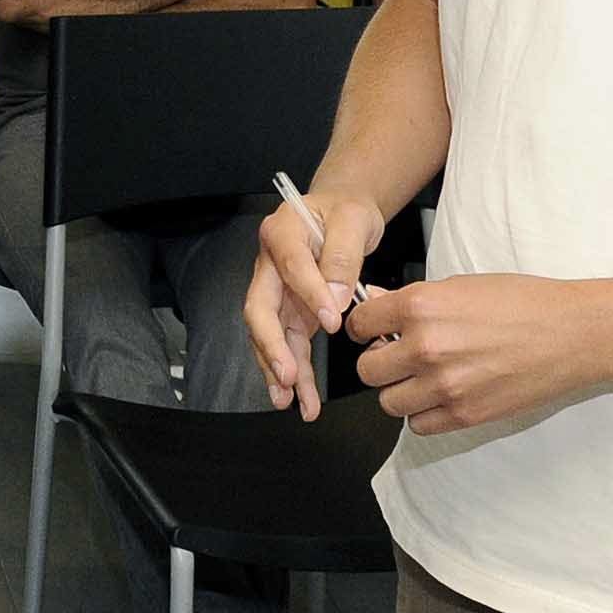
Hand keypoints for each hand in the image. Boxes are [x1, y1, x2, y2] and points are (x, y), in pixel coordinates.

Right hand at [241, 189, 382, 419]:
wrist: (342, 212)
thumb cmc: (345, 211)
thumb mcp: (353, 220)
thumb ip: (342, 256)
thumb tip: (335, 299)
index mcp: (281, 233)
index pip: (290, 267)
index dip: (308, 294)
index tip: (332, 320)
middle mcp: (270, 266)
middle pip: (259, 309)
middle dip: (271, 347)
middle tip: (287, 375)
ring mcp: (277, 292)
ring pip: (270, 336)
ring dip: (279, 370)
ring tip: (291, 401)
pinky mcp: (290, 312)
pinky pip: (290, 346)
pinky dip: (296, 373)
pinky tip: (302, 398)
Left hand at [346, 273, 602, 435]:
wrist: (573, 333)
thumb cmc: (524, 303)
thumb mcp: (460, 285)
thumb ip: (413, 301)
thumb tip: (375, 303)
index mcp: (421, 307)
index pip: (359, 324)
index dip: (365, 327)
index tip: (374, 330)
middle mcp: (426, 347)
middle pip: (367, 370)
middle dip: (380, 362)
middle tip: (398, 357)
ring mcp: (444, 385)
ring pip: (388, 402)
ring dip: (401, 391)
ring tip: (424, 378)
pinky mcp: (465, 415)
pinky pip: (419, 425)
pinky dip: (424, 414)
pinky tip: (442, 396)